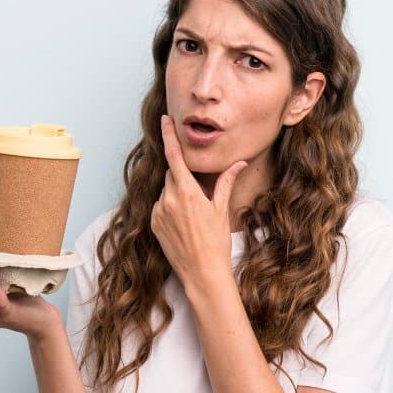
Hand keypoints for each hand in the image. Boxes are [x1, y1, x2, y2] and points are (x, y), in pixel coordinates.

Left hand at [150, 114, 247, 284]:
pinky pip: (160, 206)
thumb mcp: (222, 209)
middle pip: (172, 174)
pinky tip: (183, 224)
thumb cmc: (215, 242)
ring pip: (166, 191)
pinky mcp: (153, 224)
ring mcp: (158, 212)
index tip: (165, 120)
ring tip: (192, 217)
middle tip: (198, 195)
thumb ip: (226, 182)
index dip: (169, 135)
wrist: (202, 272)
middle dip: (182, 176)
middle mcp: (169, 199)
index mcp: (187, 192)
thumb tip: (239, 163)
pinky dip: (170, 208)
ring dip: (176, 194)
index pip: (174, 155)